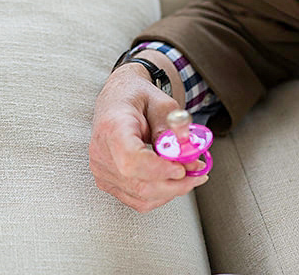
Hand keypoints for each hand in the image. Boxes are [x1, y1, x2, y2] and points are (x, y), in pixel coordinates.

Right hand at [89, 63, 207, 212]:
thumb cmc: (136, 98)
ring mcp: (101, 169)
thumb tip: (189, 156)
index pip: (131, 159)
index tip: (181, 167)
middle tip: (197, 173)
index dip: (159, 170)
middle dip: (175, 184)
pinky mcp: (106, 180)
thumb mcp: (162, 104)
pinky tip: (170, 182)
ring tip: (189, 176)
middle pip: (138, 183)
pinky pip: (136, 200)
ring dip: (170, 191)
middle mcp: (101, 151)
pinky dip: (159, 195)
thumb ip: (175, 130)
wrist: (117, 100)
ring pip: (140, 196)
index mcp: (112, 126)